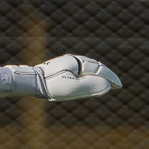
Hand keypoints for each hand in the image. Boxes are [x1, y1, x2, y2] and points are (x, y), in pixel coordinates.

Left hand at [0, 56, 121, 101]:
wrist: (29, 81)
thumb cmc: (49, 85)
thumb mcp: (72, 88)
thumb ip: (90, 86)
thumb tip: (106, 85)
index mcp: (78, 63)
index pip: (100, 70)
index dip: (110, 79)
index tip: (118, 86)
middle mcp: (73, 60)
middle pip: (95, 67)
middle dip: (106, 75)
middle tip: (115, 85)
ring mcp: (66, 63)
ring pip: (87, 67)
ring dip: (98, 75)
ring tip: (105, 83)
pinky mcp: (60, 67)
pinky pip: (79, 70)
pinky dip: (88, 75)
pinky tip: (88, 81)